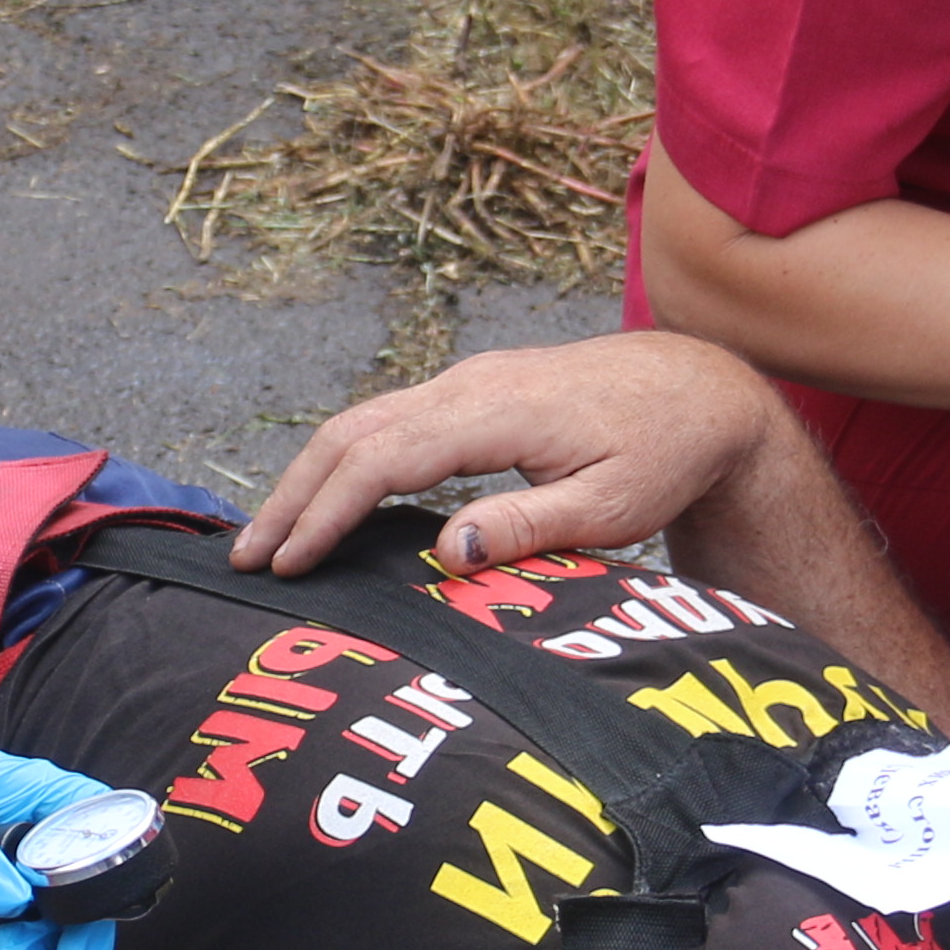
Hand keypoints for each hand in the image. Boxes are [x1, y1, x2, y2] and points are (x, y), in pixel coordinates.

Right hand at [233, 331, 784, 578]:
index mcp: (496, 411)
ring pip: (363, 423)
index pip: (382, 458)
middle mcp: (468, 386)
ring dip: (310, 479)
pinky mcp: (473, 394)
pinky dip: (345, 463)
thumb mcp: (613, 506)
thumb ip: (529, 526)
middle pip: (351, 434)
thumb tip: (447, 553)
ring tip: (271, 540)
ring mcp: (467, 384)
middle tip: (247, 561)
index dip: (326, 512)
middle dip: (292, 497)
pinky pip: (389, 423)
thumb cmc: (665, 452)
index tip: (289, 566)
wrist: (702, 390)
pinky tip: (328, 504)